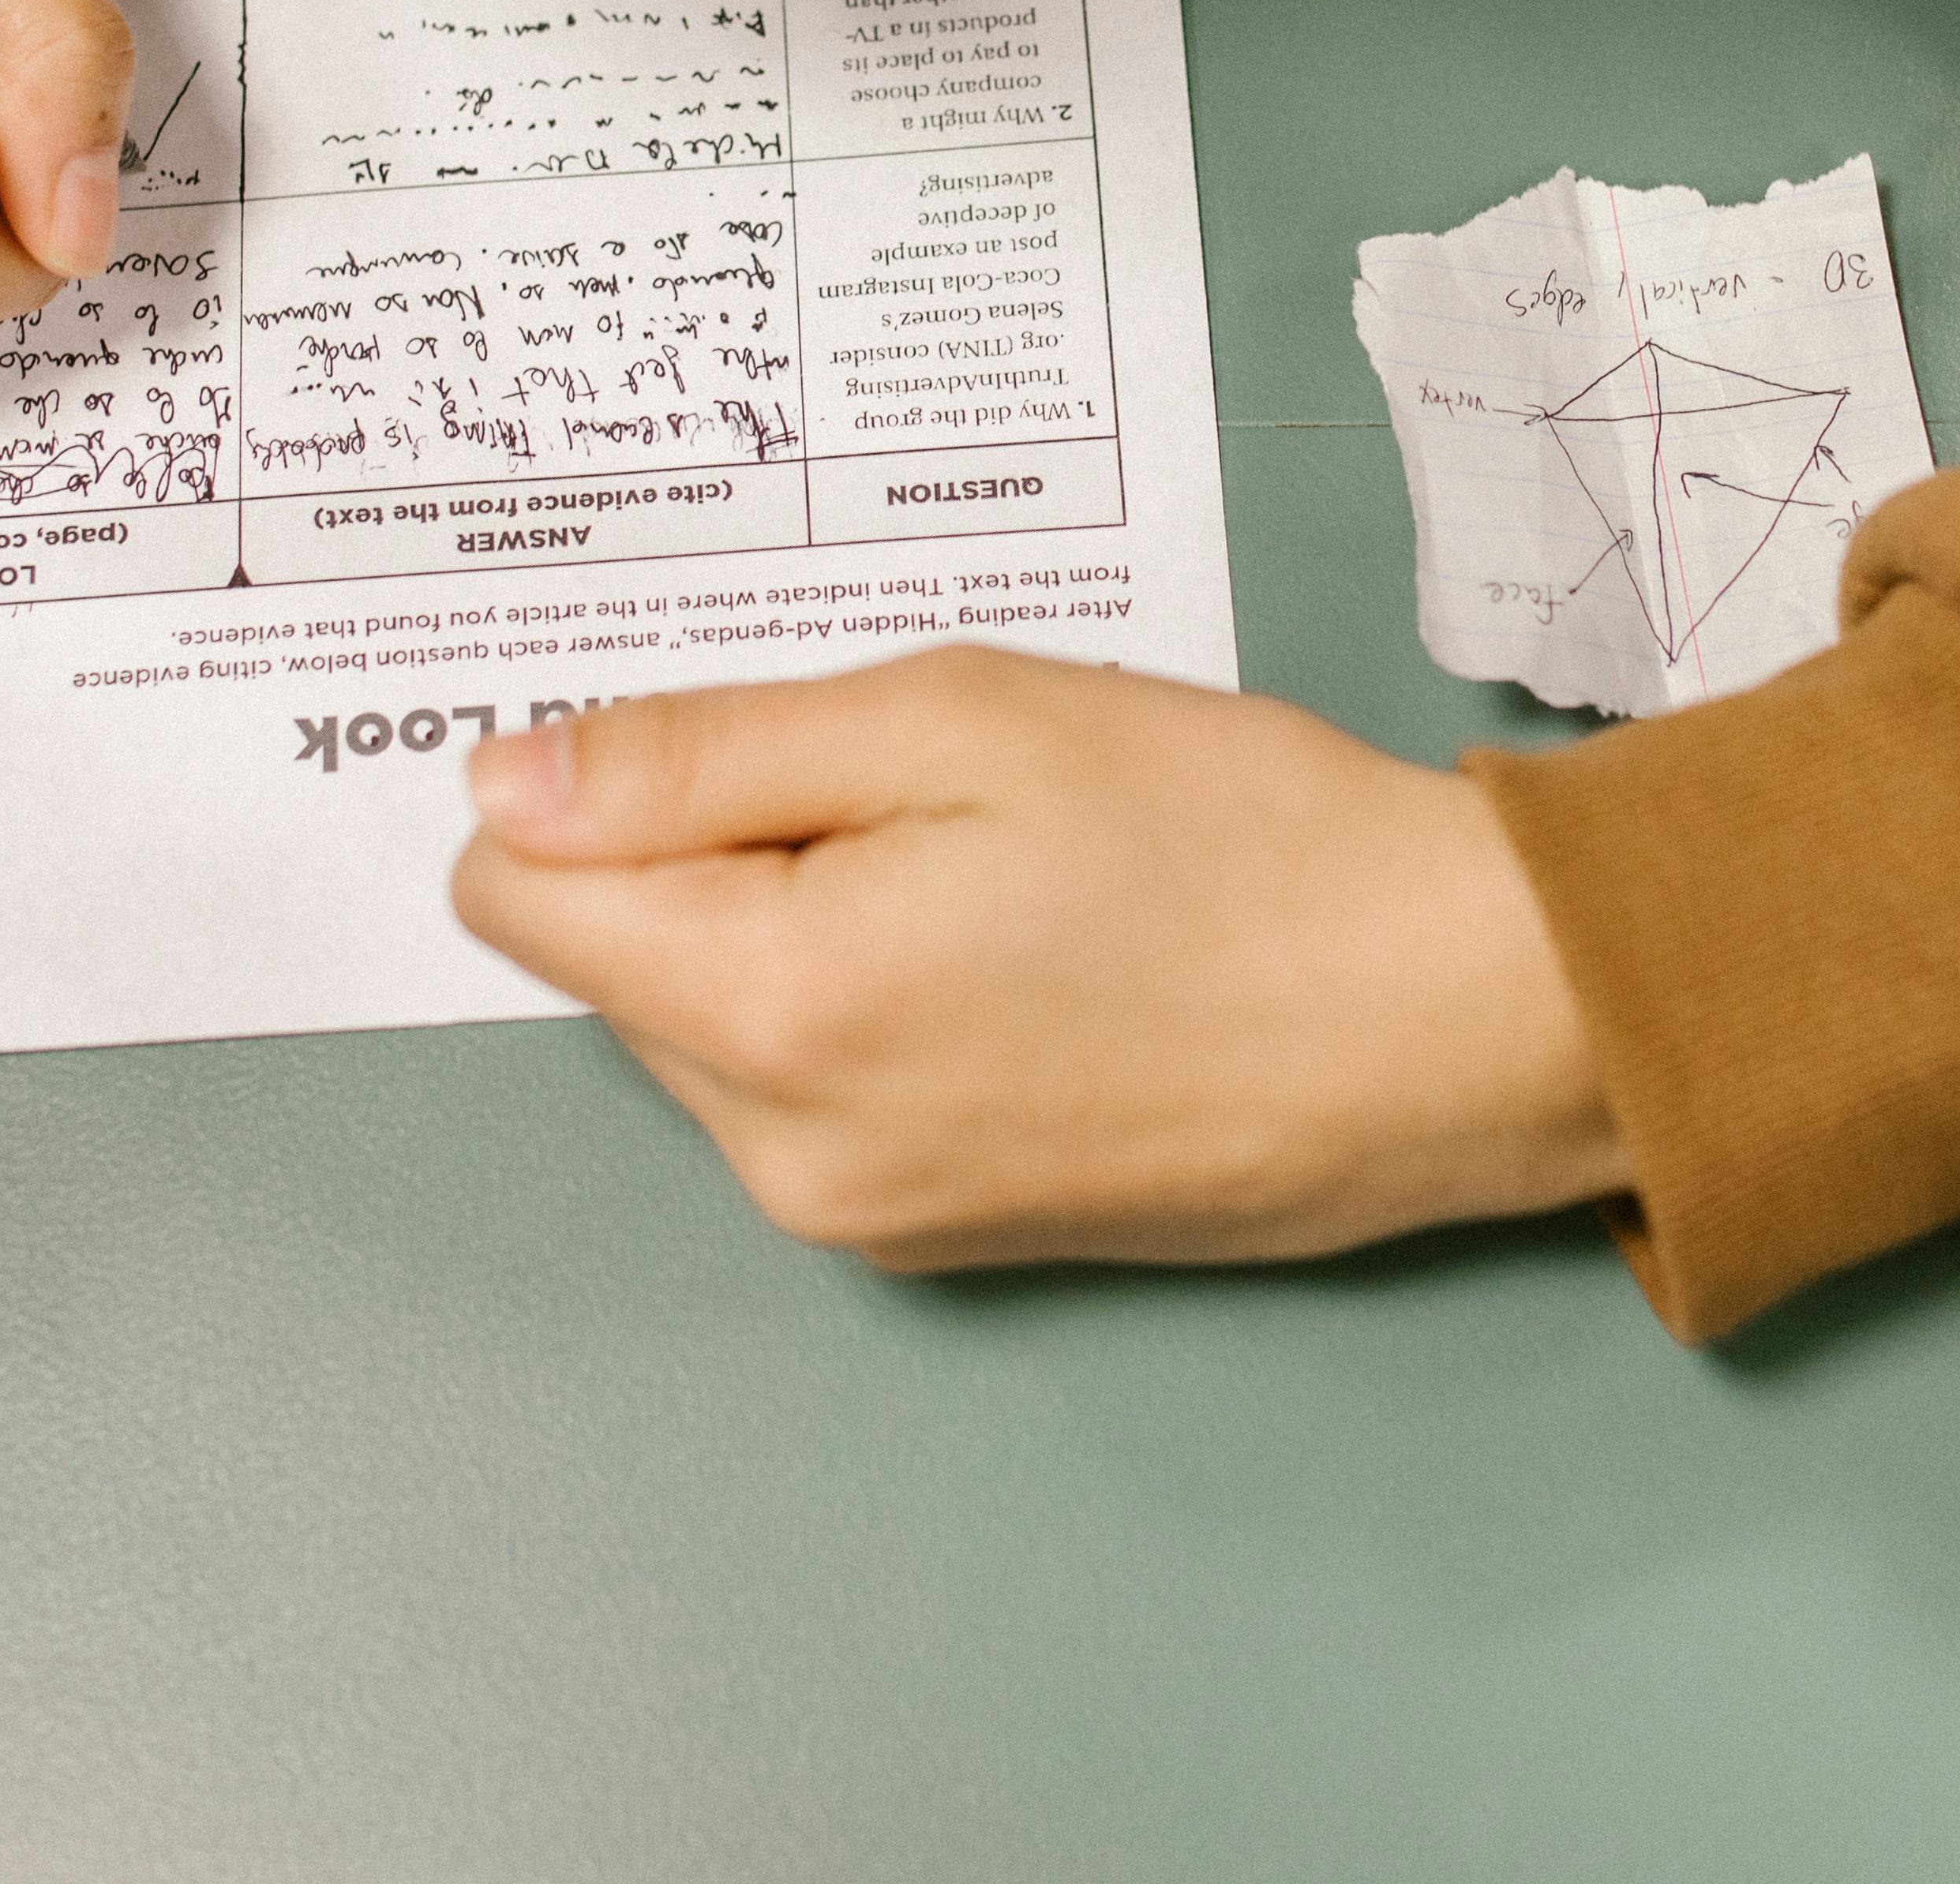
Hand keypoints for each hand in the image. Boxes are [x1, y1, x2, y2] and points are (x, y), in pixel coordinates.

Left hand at [451, 648, 1624, 1269]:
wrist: (1456, 1017)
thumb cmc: (1238, 842)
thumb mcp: (958, 721)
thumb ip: (702, 752)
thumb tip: (503, 779)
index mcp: (772, 1011)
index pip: (517, 890)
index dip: (611, 781)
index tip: (758, 739)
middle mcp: (786, 1151)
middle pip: (619, 956)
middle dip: (725, 850)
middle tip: (930, 796)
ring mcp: (863, 1212)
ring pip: (715, 1021)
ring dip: (804, 923)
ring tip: (999, 873)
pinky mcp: (936, 1238)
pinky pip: (814, 1090)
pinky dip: (874, 1000)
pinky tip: (1028, 951)